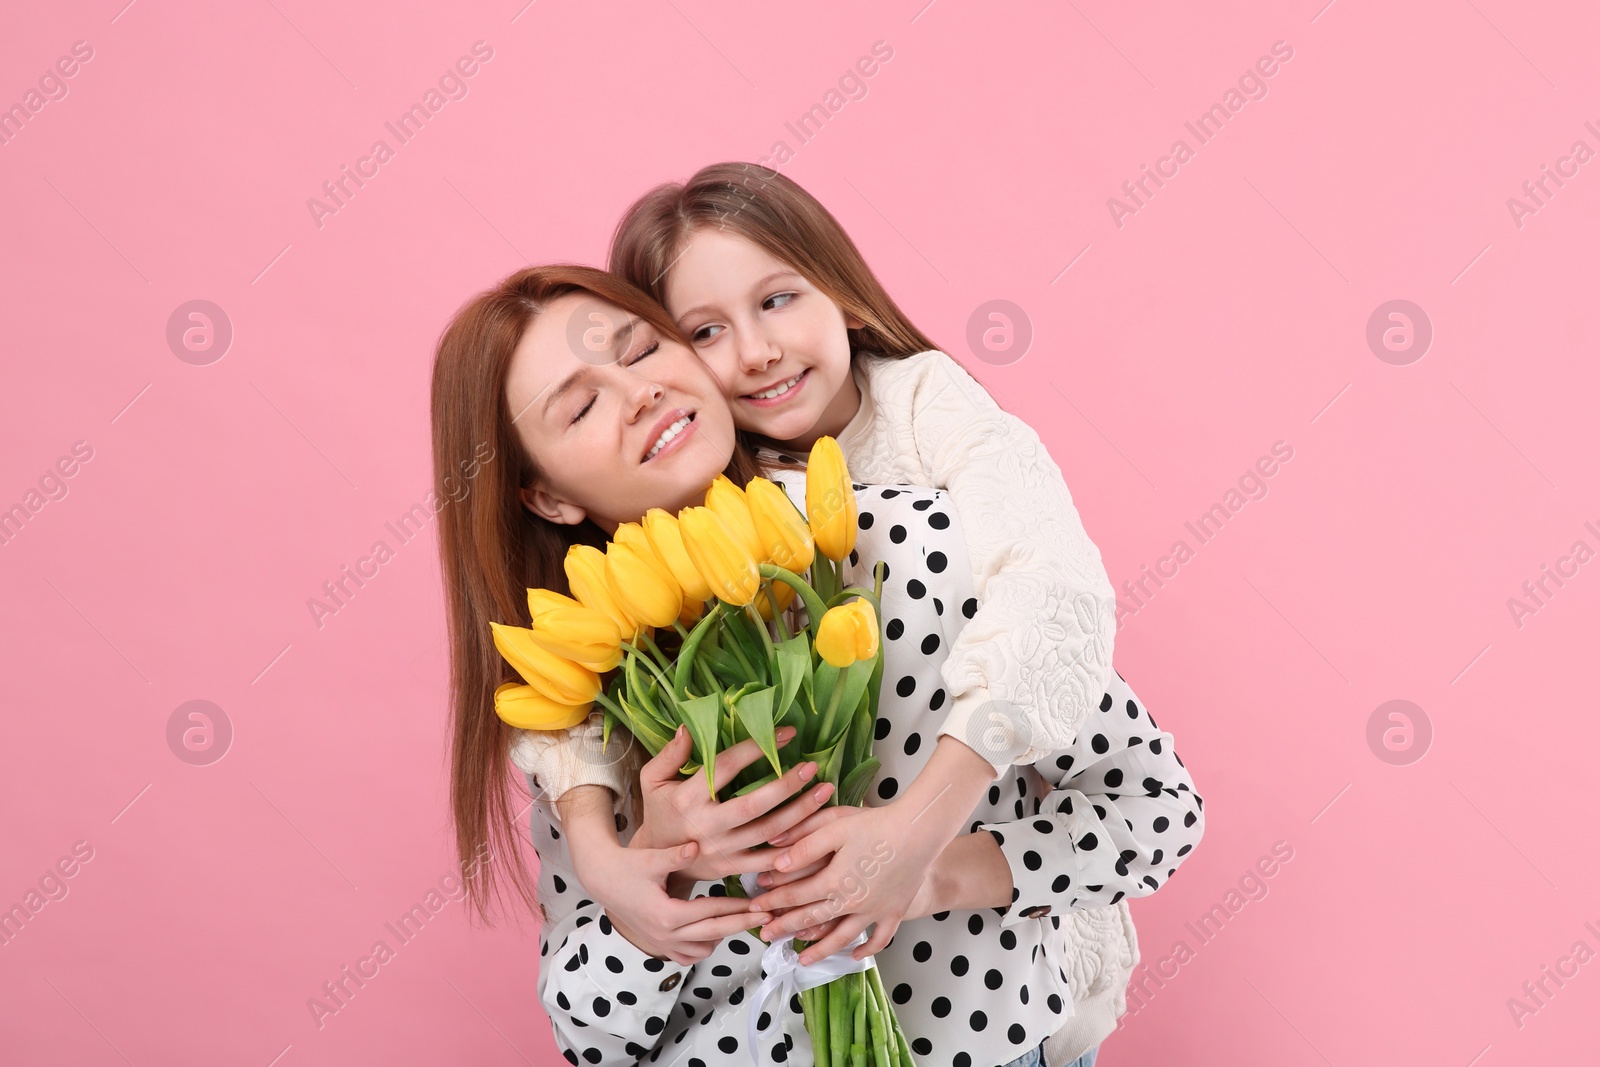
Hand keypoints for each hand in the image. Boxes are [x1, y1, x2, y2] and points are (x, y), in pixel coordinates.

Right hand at [589, 836, 773, 964]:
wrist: (603, 880)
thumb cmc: (628, 866)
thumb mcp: (651, 859)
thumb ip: (676, 855)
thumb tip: (697, 845)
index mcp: (667, 914)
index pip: (711, 912)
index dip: (738, 908)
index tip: (760, 905)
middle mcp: (665, 934)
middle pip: (714, 934)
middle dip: (742, 925)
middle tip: (767, 917)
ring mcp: (662, 943)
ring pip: (703, 950)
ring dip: (722, 936)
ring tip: (740, 919)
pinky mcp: (659, 944)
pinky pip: (688, 956)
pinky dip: (704, 947)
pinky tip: (714, 930)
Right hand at [630, 724, 835, 882]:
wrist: (656, 863)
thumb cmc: (660, 812)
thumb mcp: (652, 780)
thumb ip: (669, 754)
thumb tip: (689, 727)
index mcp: (689, 797)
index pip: (727, 766)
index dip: (757, 748)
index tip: (787, 733)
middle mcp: (707, 825)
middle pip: (754, 804)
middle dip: (786, 785)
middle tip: (812, 767)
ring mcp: (723, 850)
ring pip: (769, 832)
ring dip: (800, 812)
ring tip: (824, 792)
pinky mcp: (733, 869)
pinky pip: (769, 861)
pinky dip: (795, 849)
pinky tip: (816, 831)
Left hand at [749, 801, 946, 965]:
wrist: (920, 831)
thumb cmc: (877, 824)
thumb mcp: (834, 827)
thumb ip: (803, 845)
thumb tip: (776, 862)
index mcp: (834, 880)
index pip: (795, 895)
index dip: (772, 900)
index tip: (755, 906)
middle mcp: (852, 902)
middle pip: (812, 919)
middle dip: (785, 928)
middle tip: (765, 936)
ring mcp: (874, 910)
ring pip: (842, 937)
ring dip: (820, 950)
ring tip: (802, 961)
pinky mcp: (895, 911)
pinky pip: (880, 938)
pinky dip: (866, 949)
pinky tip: (854, 955)